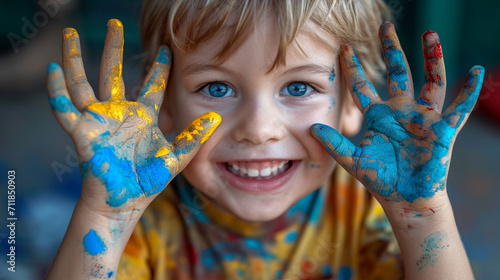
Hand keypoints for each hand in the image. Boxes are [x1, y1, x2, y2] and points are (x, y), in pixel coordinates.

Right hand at [47, 19, 220, 214]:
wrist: (124, 203)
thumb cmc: (148, 181)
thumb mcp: (176, 157)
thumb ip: (194, 137)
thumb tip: (216, 117)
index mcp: (142, 117)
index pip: (151, 85)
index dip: (159, 68)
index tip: (167, 49)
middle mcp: (119, 113)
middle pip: (111, 72)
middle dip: (113, 47)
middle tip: (115, 23)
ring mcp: (98, 121)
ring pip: (83, 82)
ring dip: (75, 58)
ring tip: (69, 33)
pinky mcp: (82, 132)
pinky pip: (65, 109)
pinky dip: (56, 91)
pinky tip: (52, 70)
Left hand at [310, 22, 483, 208]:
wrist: (405, 199)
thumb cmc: (380, 180)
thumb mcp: (353, 160)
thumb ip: (334, 144)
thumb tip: (311, 128)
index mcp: (379, 116)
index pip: (363, 87)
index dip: (353, 69)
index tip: (344, 49)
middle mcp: (401, 111)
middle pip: (398, 73)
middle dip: (392, 50)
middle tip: (385, 27)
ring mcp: (423, 118)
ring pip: (430, 82)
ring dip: (431, 59)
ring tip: (429, 34)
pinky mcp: (443, 130)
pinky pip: (459, 108)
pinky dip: (469, 92)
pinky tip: (477, 72)